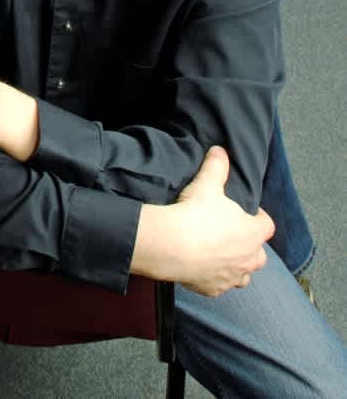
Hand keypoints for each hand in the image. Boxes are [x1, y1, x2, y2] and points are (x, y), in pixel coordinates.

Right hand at [134, 146, 274, 295]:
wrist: (172, 246)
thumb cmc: (196, 214)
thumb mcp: (207, 183)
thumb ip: (217, 166)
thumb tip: (220, 150)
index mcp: (252, 233)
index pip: (267, 225)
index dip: (260, 217)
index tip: (249, 211)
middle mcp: (248, 259)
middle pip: (259, 255)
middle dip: (250, 246)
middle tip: (233, 233)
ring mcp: (231, 277)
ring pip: (243, 276)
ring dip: (236, 266)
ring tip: (219, 254)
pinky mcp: (213, 289)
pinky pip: (220, 286)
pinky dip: (215, 278)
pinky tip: (201, 267)